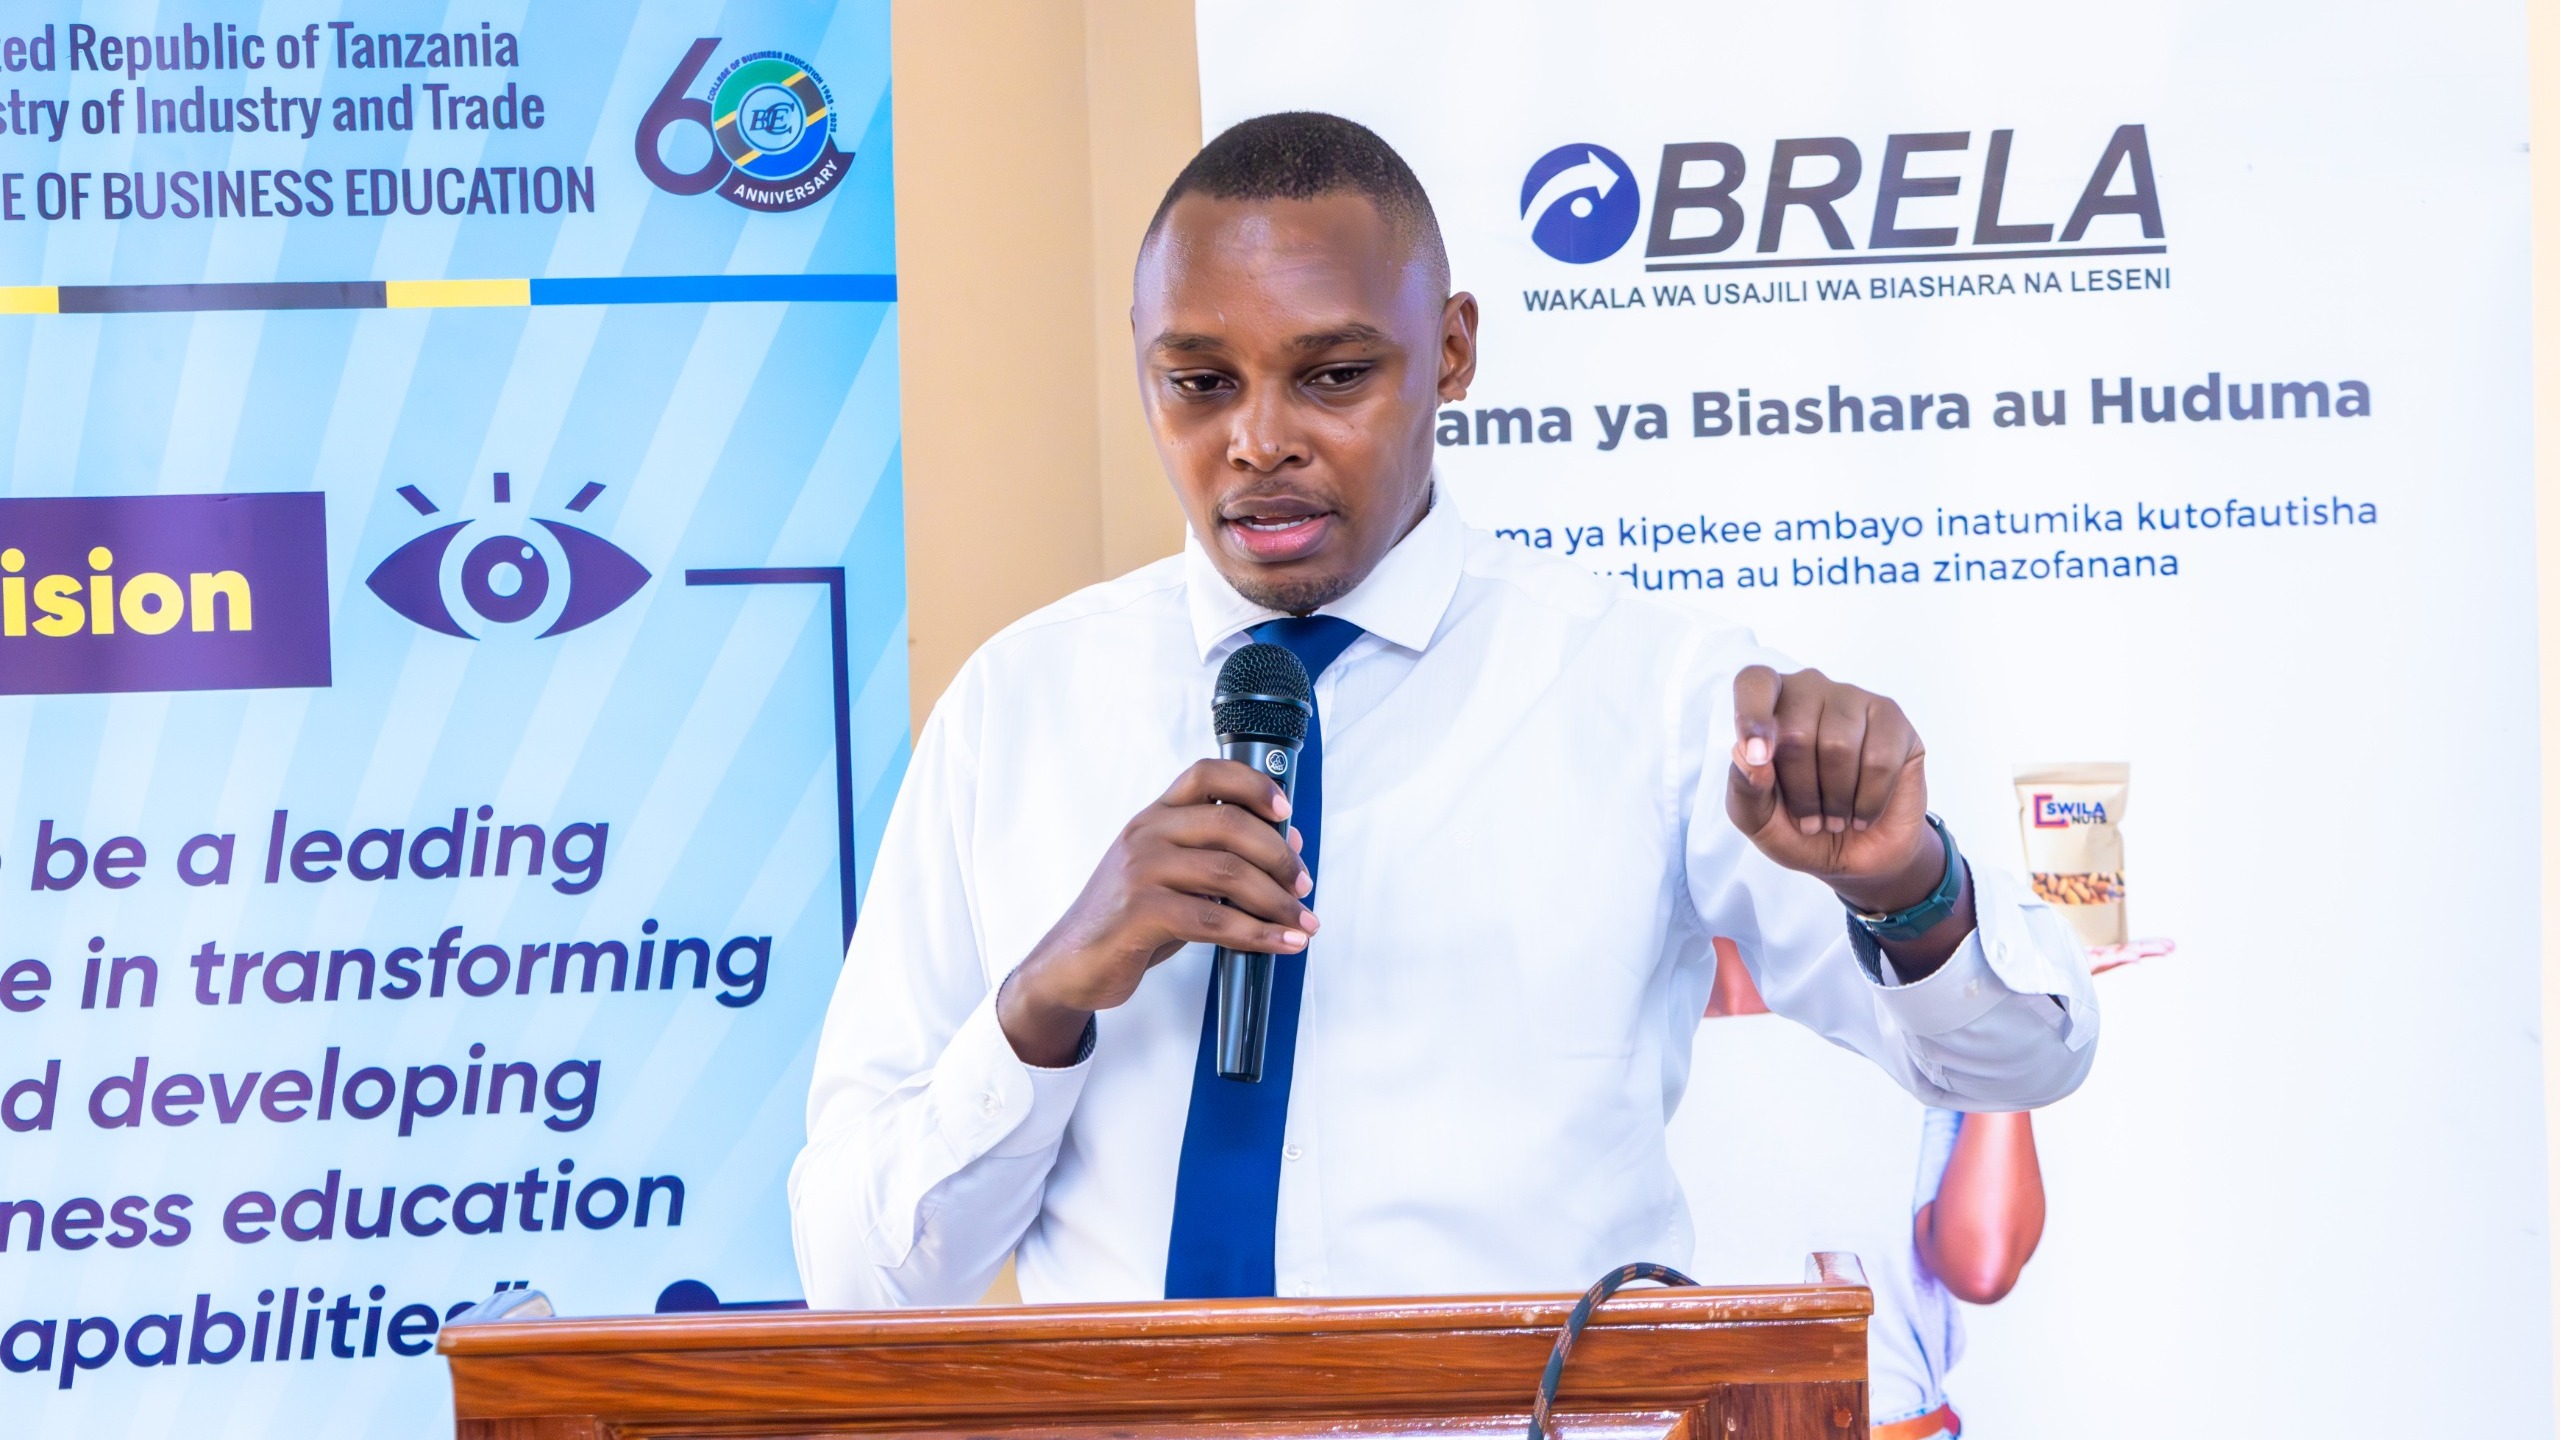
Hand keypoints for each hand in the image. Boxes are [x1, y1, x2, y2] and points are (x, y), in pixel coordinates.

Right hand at [998, 760, 1315, 1065]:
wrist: (1071, 964)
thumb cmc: (1128, 919)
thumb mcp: (1170, 876)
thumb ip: (1217, 857)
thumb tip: (1288, 849)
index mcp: (1155, 817)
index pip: (1206, 775)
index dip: (1253, 785)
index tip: (1286, 812)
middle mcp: (1147, 834)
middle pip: (1230, 825)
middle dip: (1280, 857)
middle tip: (1303, 886)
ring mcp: (1141, 870)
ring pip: (1228, 873)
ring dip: (1276, 901)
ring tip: (1301, 922)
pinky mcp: (1140, 912)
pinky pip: (1214, 920)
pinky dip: (1256, 934)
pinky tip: (1279, 943)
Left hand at [1725, 665, 1943, 916]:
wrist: (1854, 854)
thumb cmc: (1796, 826)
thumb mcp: (1756, 819)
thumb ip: (1744, 788)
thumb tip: (1748, 756)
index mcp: (1768, 705)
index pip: (1754, 682)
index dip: (1752, 717)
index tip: (1758, 758)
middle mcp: (1810, 691)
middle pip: (1796, 733)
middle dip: (1801, 791)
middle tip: (1810, 818)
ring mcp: (1854, 700)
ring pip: (1839, 746)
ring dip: (1836, 799)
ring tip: (1836, 816)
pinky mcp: (1892, 720)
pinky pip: (1879, 759)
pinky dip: (1868, 800)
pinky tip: (1863, 812)